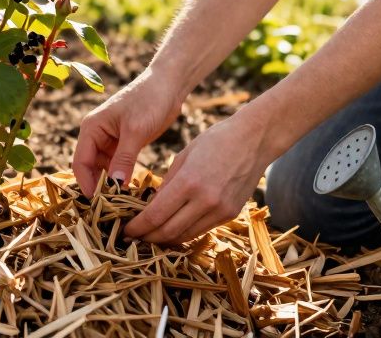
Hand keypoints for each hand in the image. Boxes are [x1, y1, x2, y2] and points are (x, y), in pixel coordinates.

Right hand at [71, 67, 184, 196]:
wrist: (169, 85)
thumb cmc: (149, 100)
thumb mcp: (136, 131)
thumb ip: (124, 158)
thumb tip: (114, 186)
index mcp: (91, 128)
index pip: (80, 163)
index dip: (87, 185)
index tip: (99, 205)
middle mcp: (96, 135)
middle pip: (90, 169)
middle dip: (98, 188)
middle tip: (111, 211)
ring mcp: (110, 140)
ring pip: (104, 170)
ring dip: (111, 185)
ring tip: (122, 205)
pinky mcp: (124, 144)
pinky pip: (118, 166)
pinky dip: (122, 178)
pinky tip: (132, 192)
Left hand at [124, 111, 272, 243]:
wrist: (254, 140)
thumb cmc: (215, 140)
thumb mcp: (184, 156)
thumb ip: (167, 184)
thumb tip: (150, 207)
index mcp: (189, 182)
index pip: (155, 215)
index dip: (137, 227)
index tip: (126, 231)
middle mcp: (205, 201)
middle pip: (168, 231)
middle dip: (148, 237)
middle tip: (133, 238)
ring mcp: (220, 210)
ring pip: (185, 235)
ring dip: (165, 239)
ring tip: (151, 237)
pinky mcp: (231, 214)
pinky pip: (201, 230)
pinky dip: (184, 233)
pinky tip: (173, 230)